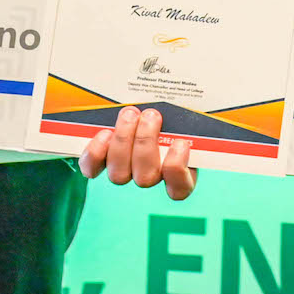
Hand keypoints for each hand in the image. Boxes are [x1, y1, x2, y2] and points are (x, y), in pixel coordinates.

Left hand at [80, 106, 196, 199]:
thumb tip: (201, 108)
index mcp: (177, 169)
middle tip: (151, 115)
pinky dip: (96, 153)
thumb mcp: (182, 112)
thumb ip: (186, 118)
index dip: (177, 169)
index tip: (180, 143)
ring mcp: (124, 172)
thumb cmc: (168, 107)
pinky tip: (104, 134)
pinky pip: (92, 168)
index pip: (180, 187)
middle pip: (146, 178)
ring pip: (119, 174)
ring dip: (124, 142)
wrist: (140, 105)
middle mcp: (150, 176)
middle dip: (146, 144)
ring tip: (130, 115)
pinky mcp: (100, 164)